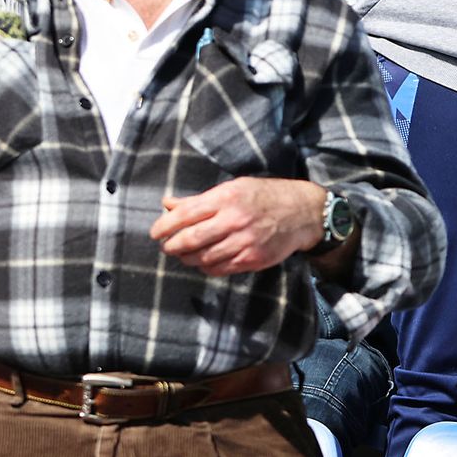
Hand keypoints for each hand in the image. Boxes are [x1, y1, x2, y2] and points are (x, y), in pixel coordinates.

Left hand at [150, 178, 327, 276]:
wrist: (302, 212)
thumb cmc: (262, 196)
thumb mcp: (231, 188)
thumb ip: (198, 199)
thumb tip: (167, 204)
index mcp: (226, 198)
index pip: (186, 214)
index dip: (165, 225)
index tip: (154, 232)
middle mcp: (234, 221)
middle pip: (191, 239)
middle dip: (172, 245)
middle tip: (165, 246)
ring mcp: (245, 242)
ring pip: (204, 258)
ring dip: (187, 258)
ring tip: (182, 254)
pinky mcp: (253, 260)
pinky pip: (221, 269)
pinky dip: (206, 267)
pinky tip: (203, 262)